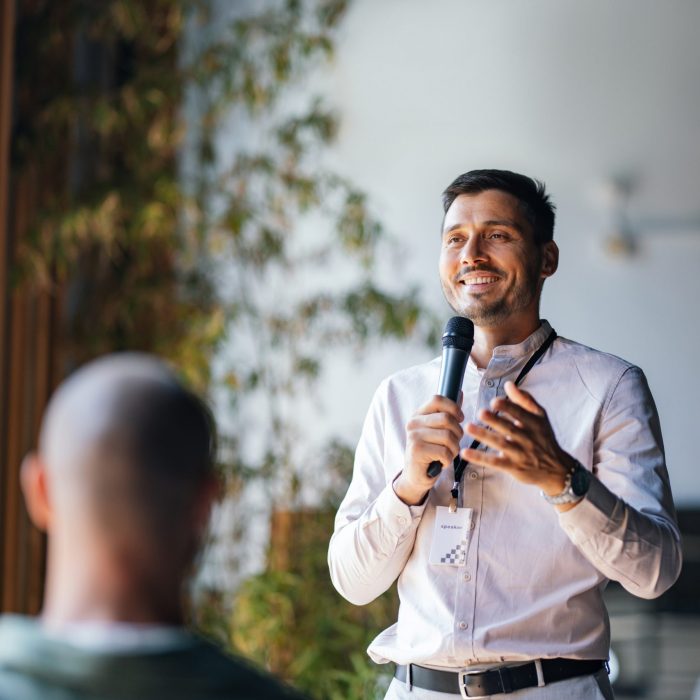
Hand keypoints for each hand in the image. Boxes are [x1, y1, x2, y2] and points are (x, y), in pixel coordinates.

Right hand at [394, 395, 463, 505]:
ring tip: (448, 454)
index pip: (437, 399)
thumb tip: (460, 393)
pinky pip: (444, 452)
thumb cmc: (430, 451)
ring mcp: (413, 436)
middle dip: (458, 433)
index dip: (453, 407)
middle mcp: (413, 423)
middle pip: (447, 419)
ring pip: (448, 436)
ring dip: (454, 449)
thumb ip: (447, 412)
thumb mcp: (437, 430)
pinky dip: (448, 460)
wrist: (416, 475)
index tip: (459, 418)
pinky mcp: (417, 451)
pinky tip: (442, 462)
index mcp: (418, 414)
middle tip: (454, 443)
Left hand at [462, 381, 576, 504]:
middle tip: (481, 412)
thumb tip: (508, 384)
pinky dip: (480, 458)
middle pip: (509, 428)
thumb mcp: (540, 417)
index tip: (494, 402)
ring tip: (468, 427)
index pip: (521, 414)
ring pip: (501, 444)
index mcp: (534, 423)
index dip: (508, 407)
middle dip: (495, 421)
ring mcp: (520, 453)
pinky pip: (494, 462)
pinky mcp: (512, 467)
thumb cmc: (544, 438)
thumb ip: (524, 400)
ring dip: (484, 436)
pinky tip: (465, 453)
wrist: (557, 469)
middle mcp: (528, 438)